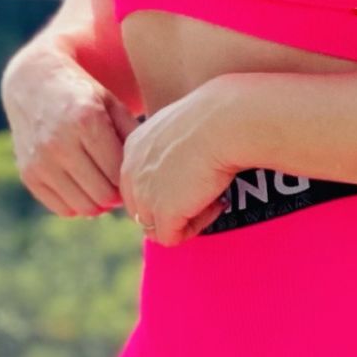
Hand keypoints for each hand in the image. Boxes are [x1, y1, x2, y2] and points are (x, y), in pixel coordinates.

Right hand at [1, 46, 140, 218]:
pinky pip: (62, 209)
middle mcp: (60, 143)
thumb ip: (133, 134)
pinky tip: (83, 187)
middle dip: (118, 194)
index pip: (119, 172)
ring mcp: (40, 161)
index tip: (133, 173)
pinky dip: (77, 204)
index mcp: (86, 121)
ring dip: (100, 203)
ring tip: (104, 186)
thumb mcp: (112, 103)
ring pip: (84, 207)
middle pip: (103, 194)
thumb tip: (146, 173)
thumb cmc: (82, 95)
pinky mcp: (28, 174)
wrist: (33, 84)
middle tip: (120, 183)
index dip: (131, 178)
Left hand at [118, 80, 240, 245]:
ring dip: (185, 218)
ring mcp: (144, 194)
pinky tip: (217, 204)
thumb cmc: (214, 118)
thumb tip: (184, 174)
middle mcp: (131, 171)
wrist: (225, 123)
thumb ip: (172, 152)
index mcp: (134, 148)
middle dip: (172, 206)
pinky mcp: (163, 213)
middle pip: (142, 208)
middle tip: (205, 191)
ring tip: (213, 198)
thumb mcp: (181, 130)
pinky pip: (172, 237)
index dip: (166, 189)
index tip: (196, 176)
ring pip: (155, 226)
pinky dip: (196, 227)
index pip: (137, 184)